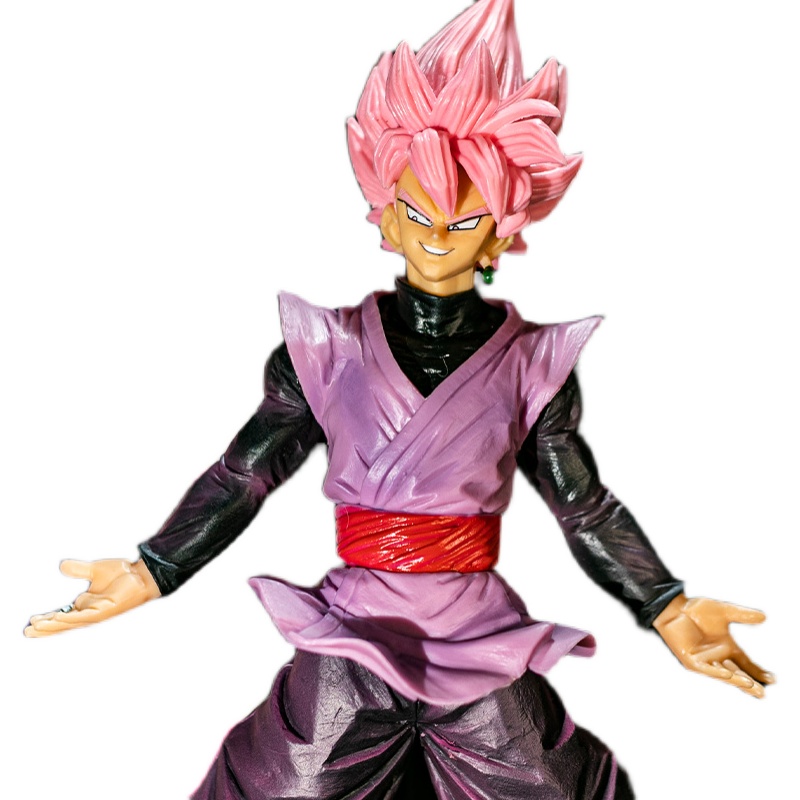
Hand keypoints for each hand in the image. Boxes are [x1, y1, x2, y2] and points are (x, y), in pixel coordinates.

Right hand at [24, 558, 160, 637]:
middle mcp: (90, 611)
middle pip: (63, 623)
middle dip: (46, 627)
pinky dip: (72, 617)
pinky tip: (60, 618)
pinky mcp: (106, 610)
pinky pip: (85, 616)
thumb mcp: (95, 570)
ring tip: (36, 627)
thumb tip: (62, 566)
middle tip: (27, 631)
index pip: (63, 615)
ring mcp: (98, 613)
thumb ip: (79, 569)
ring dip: (54, 625)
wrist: (143, 575)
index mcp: (86, 605)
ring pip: (71, 622)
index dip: (48, 619)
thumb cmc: (123, 574)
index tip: (31, 621)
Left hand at [653, 593, 773, 697]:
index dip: (757, 671)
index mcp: (726, 647)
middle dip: (749, 683)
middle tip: (762, 692)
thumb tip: (763, 617)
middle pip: (737, 673)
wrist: (673, 607)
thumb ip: (742, 615)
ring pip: (723, 674)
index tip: (771, 679)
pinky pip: (705, 668)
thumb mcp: (723, 611)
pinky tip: (728, 673)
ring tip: (751, 685)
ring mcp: (703, 660)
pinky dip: (716, 671)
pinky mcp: (690, 660)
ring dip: (736, 680)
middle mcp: (716, 656)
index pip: (745, 663)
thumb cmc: (695, 609)